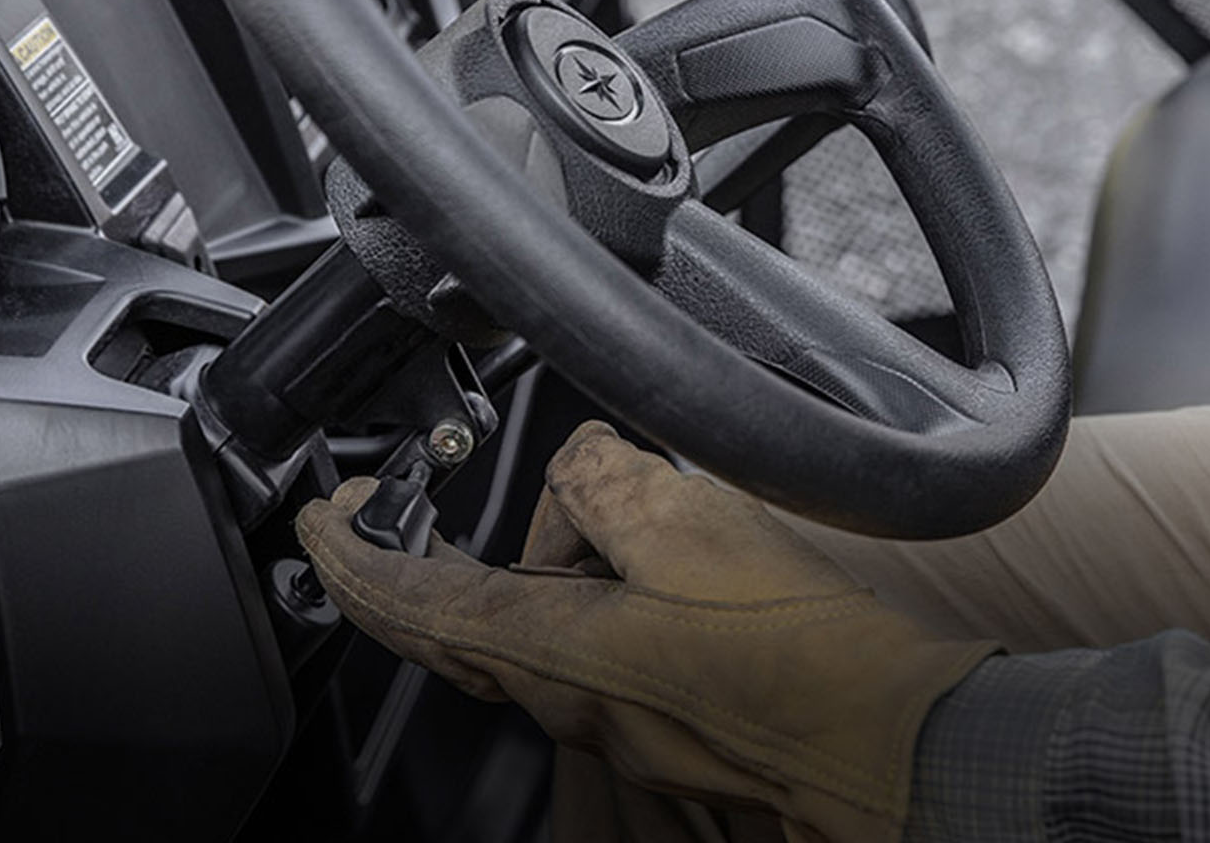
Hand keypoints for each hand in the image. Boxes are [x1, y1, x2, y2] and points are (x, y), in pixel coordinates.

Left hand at [296, 422, 996, 842]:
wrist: (887, 745)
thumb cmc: (799, 654)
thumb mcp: (687, 522)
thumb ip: (602, 476)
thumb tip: (577, 464)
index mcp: (550, 653)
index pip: (411, 601)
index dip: (350, 554)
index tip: (322, 519)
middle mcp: (566, 700)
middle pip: (469, 615)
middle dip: (441, 551)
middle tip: (424, 501)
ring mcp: (615, 720)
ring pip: (544, 622)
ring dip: (557, 562)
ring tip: (629, 511)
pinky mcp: (663, 720)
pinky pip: (598, 642)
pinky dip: (602, 590)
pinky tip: (665, 564)